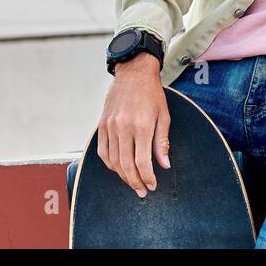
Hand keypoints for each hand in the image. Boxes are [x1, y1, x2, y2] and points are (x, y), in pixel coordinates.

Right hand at [96, 53, 169, 196]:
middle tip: (142, 191)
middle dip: (135, 182)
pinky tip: (118, 169)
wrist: (133, 73)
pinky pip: (103, 151)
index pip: (142, 161)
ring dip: (122, 175)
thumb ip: (162, 142)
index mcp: (141, 125)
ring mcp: (110, 127)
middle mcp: (123, 127)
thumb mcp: (164, 115)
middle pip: (126, 165)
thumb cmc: (152, 94)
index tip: (152, 185)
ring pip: (113, 161)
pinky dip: (110, 164)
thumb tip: (163, 165)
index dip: (147, 177)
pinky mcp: (102, 125)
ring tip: (132, 182)